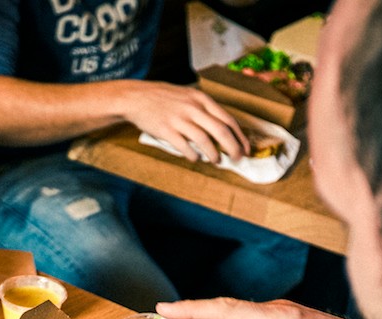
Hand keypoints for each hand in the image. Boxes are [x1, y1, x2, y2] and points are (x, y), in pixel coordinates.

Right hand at [117, 80, 248, 162]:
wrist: (136, 97)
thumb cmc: (163, 98)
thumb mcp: (188, 96)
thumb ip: (204, 110)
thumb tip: (221, 130)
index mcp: (201, 99)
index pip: (228, 119)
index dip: (240, 136)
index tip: (245, 148)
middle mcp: (193, 108)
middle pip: (221, 131)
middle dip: (233, 148)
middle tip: (237, 159)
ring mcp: (179, 119)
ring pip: (205, 140)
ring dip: (214, 154)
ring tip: (216, 161)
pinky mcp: (166, 130)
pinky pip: (185, 147)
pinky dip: (193, 155)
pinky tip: (195, 158)